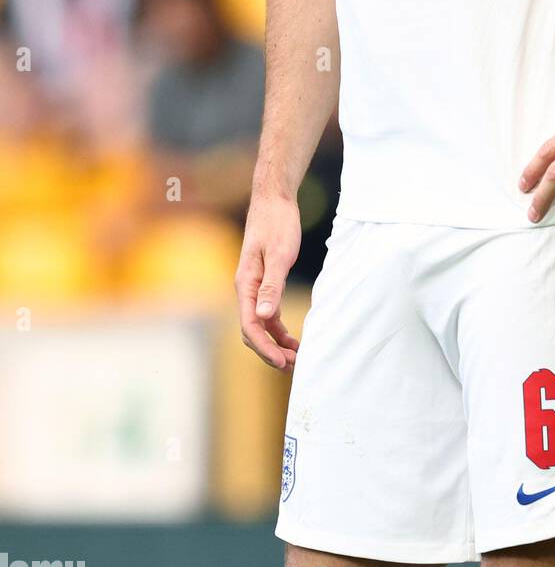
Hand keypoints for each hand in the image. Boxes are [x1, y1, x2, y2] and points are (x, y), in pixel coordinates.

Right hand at [235, 191, 302, 368]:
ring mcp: (255, 287)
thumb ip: (272, 286)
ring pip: (261, 325)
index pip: (250, 325)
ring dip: (276, 343)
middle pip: (253, 330)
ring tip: (296, 358)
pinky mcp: (265, 282)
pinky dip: (278, 328)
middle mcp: (246, 289)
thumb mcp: (279, 254)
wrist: (274, 200)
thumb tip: (264, 317)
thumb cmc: (277, 223)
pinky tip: (292, 338)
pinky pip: (268, 314)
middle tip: (293, 366)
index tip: (282, 361)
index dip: (265, 347)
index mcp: (246, 284)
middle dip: (270, 351)